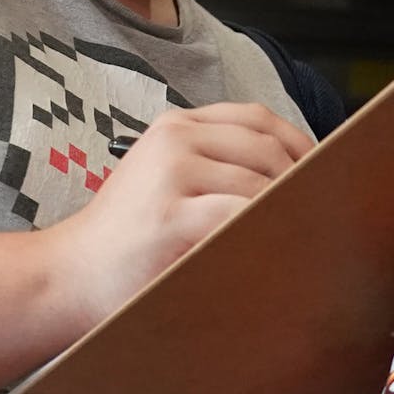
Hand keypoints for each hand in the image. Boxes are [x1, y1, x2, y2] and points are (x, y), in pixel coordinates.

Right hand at [42, 102, 313, 327]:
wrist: (69, 275)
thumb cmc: (127, 235)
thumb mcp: (166, 178)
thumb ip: (216, 164)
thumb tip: (296, 174)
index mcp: (176, 124)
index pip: (257, 118)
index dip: (298, 143)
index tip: (324, 172)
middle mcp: (174, 138)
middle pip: (265, 148)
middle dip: (300, 181)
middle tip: (319, 212)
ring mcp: (171, 173)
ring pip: (258, 183)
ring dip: (287, 211)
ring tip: (301, 235)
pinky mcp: (171, 216)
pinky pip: (239, 215)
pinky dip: (263, 231)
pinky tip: (272, 249)